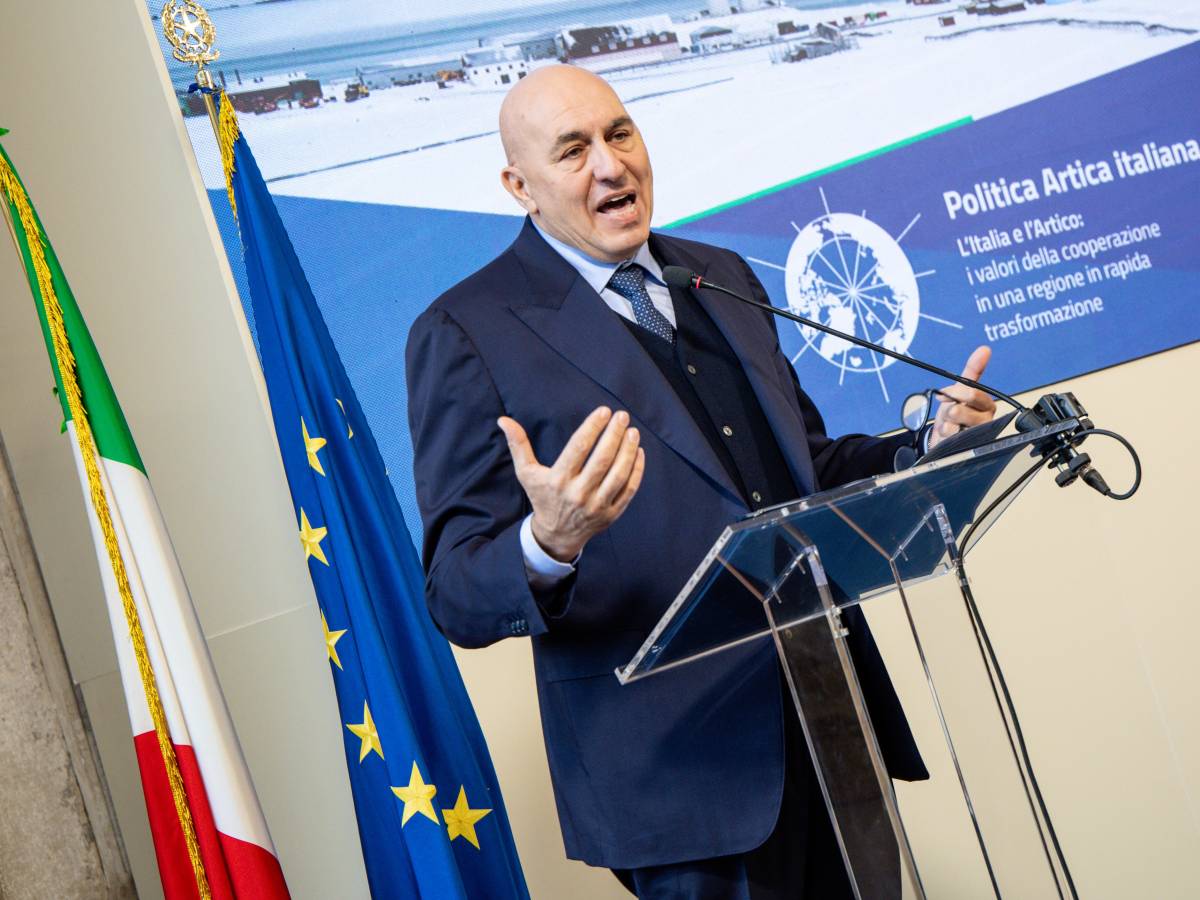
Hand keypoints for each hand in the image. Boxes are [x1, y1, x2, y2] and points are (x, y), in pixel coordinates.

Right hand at [498, 406, 645, 561]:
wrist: (556, 535)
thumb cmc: (542, 497)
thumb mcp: (526, 473)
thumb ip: (518, 445)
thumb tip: (503, 420)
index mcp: (558, 481)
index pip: (578, 449)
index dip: (592, 428)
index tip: (604, 411)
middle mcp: (578, 494)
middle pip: (601, 460)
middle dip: (614, 435)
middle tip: (622, 416)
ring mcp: (596, 506)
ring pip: (618, 475)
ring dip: (627, 451)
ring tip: (633, 432)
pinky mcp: (611, 514)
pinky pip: (628, 491)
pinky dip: (636, 471)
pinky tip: (638, 452)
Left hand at [927, 345, 997, 449]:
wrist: (944, 437)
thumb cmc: (955, 413)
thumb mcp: (959, 390)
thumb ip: (972, 370)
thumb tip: (985, 350)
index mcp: (985, 404)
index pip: (973, 394)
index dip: (955, 393)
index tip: (943, 394)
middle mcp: (986, 419)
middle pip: (963, 410)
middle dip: (949, 410)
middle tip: (948, 412)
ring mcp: (978, 435)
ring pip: (957, 425)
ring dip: (946, 424)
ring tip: (949, 425)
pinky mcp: (970, 448)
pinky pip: (953, 439)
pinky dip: (946, 436)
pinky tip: (948, 436)